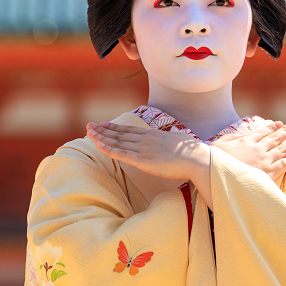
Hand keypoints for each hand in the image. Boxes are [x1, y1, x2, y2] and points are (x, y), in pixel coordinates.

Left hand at [85, 121, 209, 182]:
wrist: (196, 159)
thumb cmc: (191, 153)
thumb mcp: (177, 141)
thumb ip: (168, 140)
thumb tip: (170, 138)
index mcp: (153, 135)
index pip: (129, 130)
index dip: (114, 127)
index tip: (103, 124)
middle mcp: (145, 140)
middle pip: (119, 134)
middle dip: (102, 130)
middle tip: (89, 126)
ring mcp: (143, 150)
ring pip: (117, 142)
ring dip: (102, 138)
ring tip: (89, 133)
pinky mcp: (143, 161)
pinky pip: (122, 155)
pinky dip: (109, 149)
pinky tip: (99, 146)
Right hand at [211, 120, 285, 184]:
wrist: (213, 171)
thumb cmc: (213, 160)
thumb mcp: (220, 143)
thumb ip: (233, 138)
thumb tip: (242, 135)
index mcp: (246, 141)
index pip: (263, 133)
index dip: (272, 128)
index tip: (280, 124)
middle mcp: (257, 149)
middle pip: (275, 138)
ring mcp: (263, 160)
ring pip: (282, 149)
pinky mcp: (267, 173)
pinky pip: (284, 163)